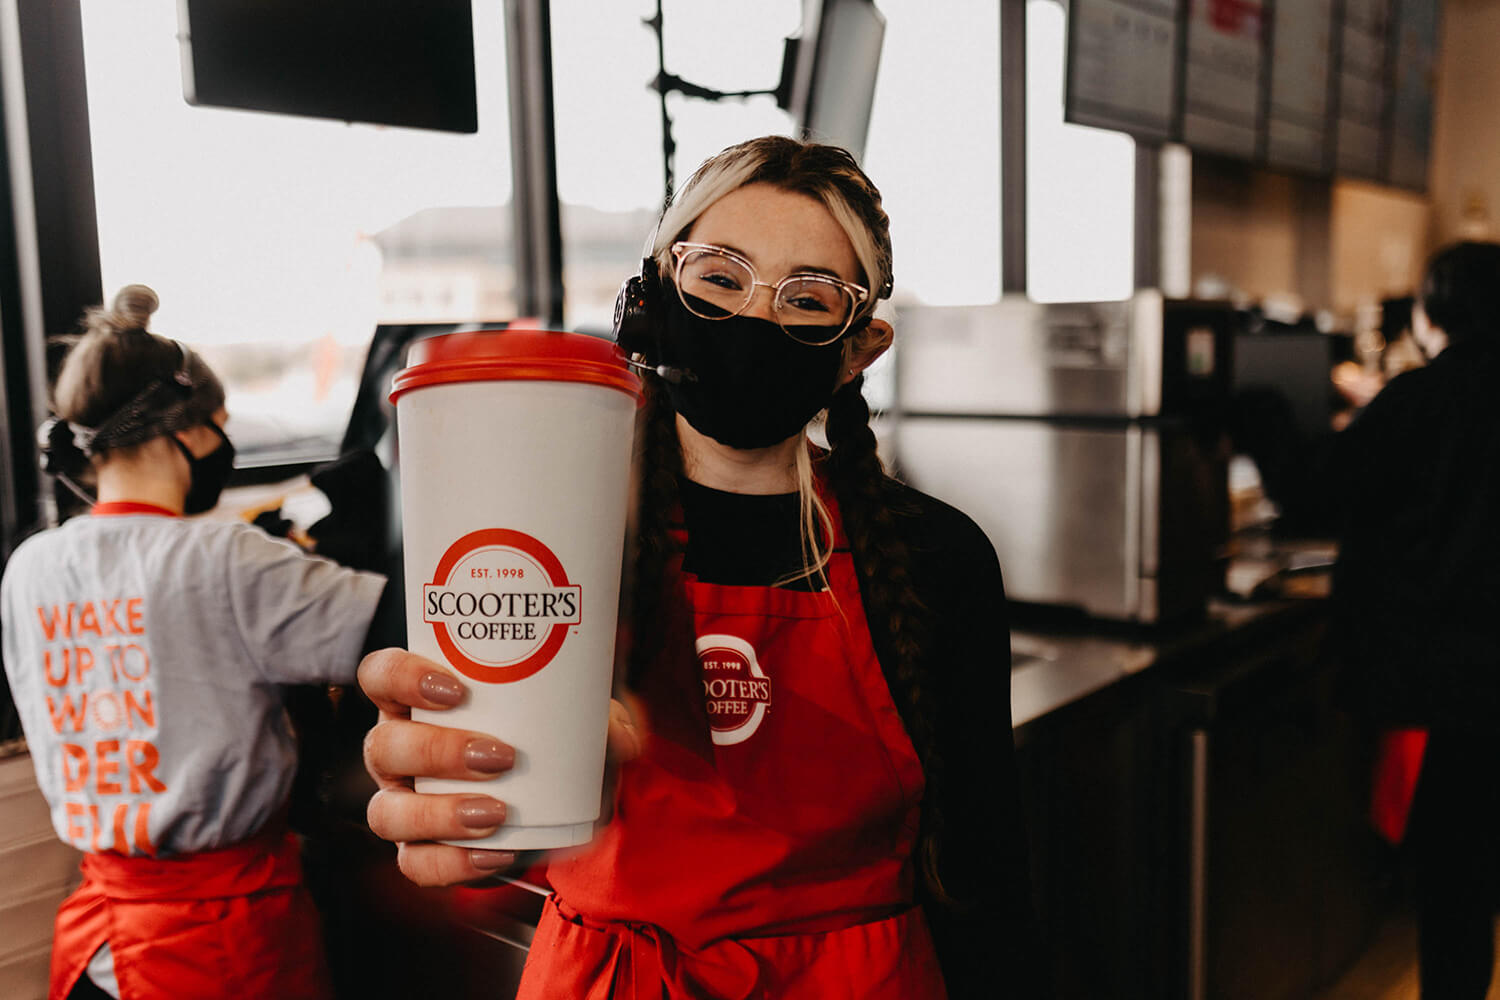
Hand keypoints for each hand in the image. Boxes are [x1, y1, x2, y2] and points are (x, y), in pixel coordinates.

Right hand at [358, 647, 643, 886]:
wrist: (563, 799)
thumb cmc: (553, 737)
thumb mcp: (583, 716)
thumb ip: (607, 719)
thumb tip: (618, 737)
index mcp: (421, 699)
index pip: (381, 675)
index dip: (402, 677)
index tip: (456, 689)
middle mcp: (399, 749)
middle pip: (382, 744)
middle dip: (436, 751)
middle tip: (500, 755)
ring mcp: (402, 801)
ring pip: (387, 811)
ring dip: (438, 813)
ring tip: (496, 812)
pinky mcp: (419, 851)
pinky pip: (415, 864)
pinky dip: (453, 863)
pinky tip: (496, 853)